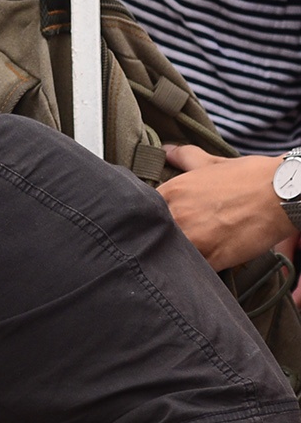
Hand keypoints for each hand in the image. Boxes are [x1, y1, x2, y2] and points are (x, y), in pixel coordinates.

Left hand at [158, 147, 290, 269]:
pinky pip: (192, 272)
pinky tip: (199, 266)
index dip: (146, 220)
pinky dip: (193, 271)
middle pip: (151, 236)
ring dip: (173, 257)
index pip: (141, 212)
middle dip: (157, 240)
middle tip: (169, 242)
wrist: (280, 195)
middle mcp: (175, 216)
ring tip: (183, 256)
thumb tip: (167, 151)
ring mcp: (192, 240)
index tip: (153, 225)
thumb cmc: (248, 178)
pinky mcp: (210, 260)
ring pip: (169, 256)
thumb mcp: (211, 163)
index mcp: (170, 193)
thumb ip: (185, 157)